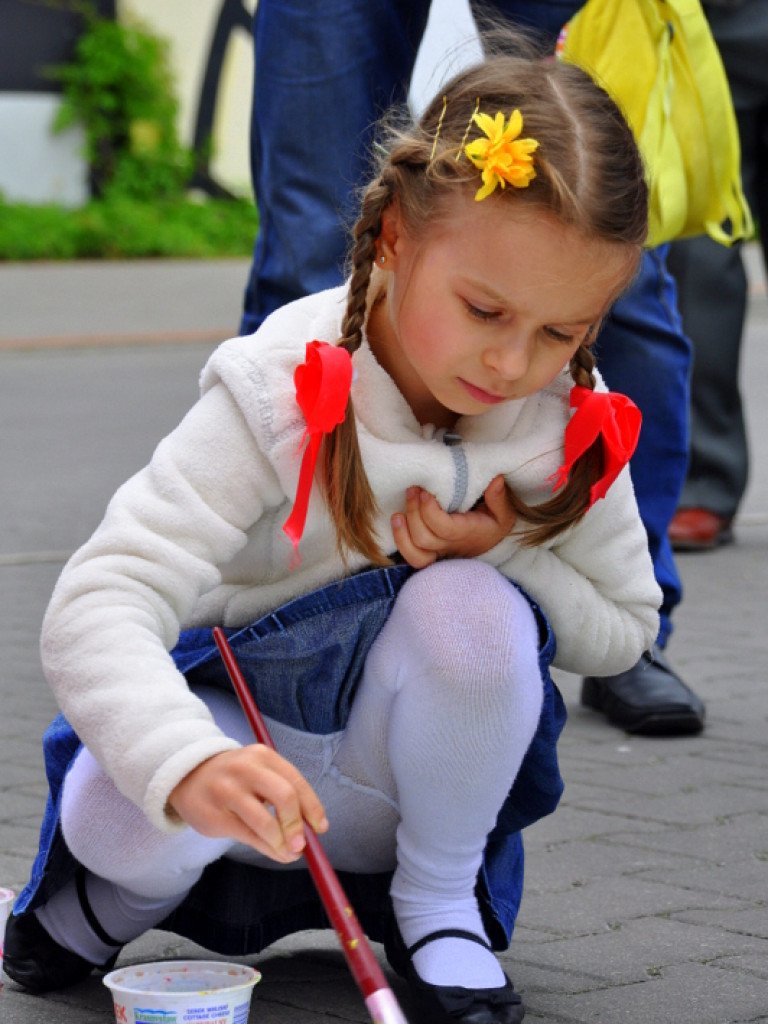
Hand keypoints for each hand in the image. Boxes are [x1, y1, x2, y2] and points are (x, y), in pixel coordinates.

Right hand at [168, 745, 328, 863]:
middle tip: (302, 845)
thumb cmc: (234, 778)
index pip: (295, 781)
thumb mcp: (258, 773)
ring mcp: (227, 791)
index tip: (320, 828)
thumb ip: (282, 793)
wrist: (187, 775)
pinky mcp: (215, 814)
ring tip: (289, 854)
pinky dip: (266, 849)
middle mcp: (246, 769)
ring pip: (265, 822)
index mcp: (262, 756)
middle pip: (284, 797)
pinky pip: (248, 836)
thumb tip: (310, 828)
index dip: (312, 807)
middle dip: (297, 825)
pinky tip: (273, 852)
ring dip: (281, 843)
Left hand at [391, 475, 516, 567]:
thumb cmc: (493, 524)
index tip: (426, 492)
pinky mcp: (429, 554)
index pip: (444, 528)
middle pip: (424, 538)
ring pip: (415, 551)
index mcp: (467, 534)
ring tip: (400, 508)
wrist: (491, 544)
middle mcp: (450, 546)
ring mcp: (438, 553)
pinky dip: (400, 541)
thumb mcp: (503, 512)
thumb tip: (497, 479)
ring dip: (403, 529)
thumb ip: (498, 497)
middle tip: (413, 490)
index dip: (430, 511)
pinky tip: (397, 520)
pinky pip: (411, 557)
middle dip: (414, 512)